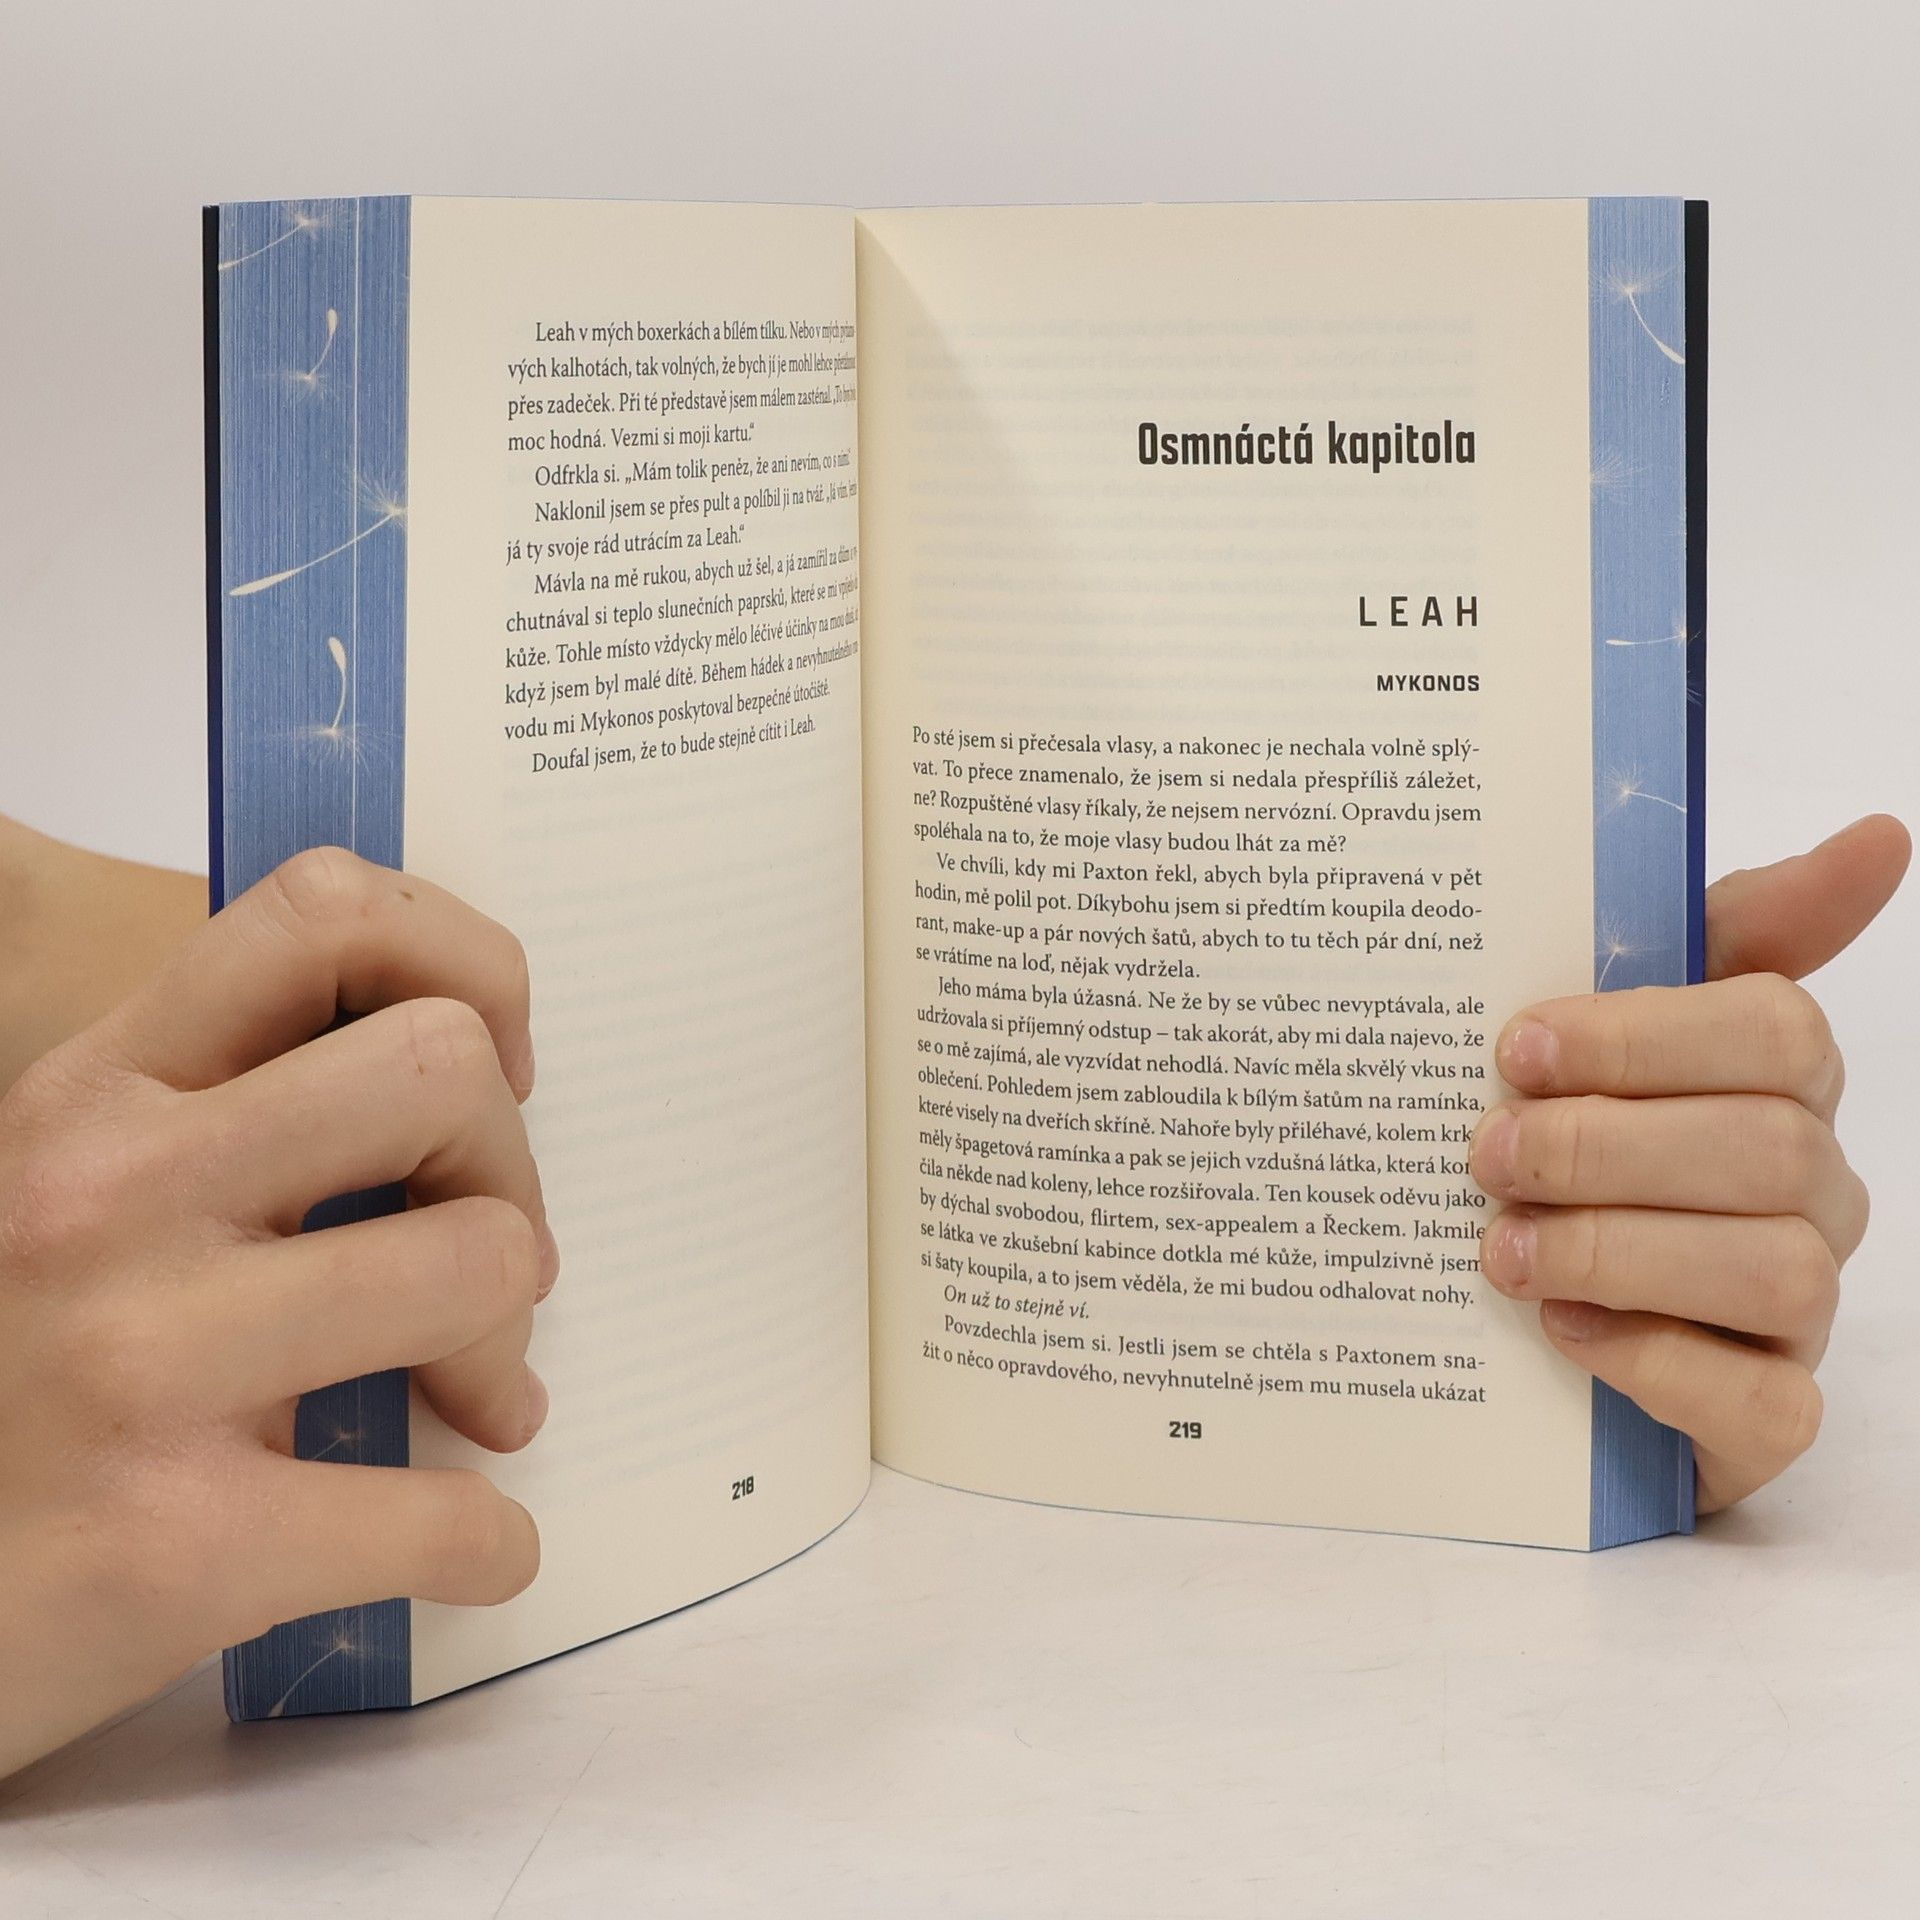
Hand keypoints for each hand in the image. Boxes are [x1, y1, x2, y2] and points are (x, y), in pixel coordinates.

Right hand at [0, 848, 556, 1777]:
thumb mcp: (53, 1204)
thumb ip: (207, 1132)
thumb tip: (439, 1103)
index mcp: (88, 1096)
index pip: (319, 916)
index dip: (463, 967)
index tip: (496, 1066)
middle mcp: (103, 1194)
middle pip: (440, 1071)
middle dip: (505, 1171)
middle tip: (486, 1261)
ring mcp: (135, 1361)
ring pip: (478, 1262)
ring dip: (504, 1351)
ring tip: (473, 1404)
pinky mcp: (171, 1546)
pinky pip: (444, 1514)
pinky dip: (487, 1544)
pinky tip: (464, 1550)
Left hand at [1470, 815, 1908, 1514]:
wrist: (1528, 1324)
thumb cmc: (1580, 1153)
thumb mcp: (1615, 1030)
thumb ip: (1721, 932)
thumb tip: (1885, 834)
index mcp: (1779, 1086)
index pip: (1777, 1029)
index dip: (1643, 1034)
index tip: (1519, 1045)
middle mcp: (1811, 1193)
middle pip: (1767, 1148)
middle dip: (1607, 1146)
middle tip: (1486, 1154)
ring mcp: (1802, 1312)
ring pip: (1779, 1270)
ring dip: (1620, 1250)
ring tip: (1504, 1249)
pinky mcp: (1770, 1417)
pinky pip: (1764, 1402)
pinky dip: (1656, 1362)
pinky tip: (1565, 1332)